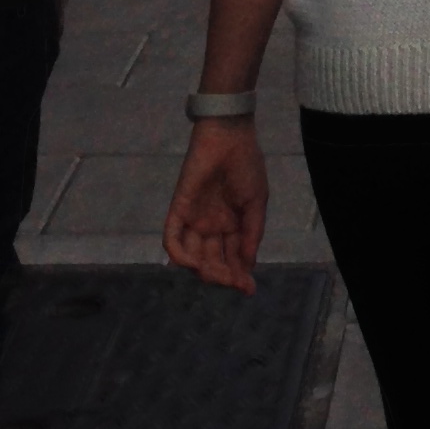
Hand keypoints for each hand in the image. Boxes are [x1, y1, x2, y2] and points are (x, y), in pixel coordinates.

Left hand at [165, 118, 269, 293]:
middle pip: (213, 260)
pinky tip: (192, 263)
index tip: (248, 290)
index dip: (239, 274)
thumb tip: (249, 266)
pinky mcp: (178, 210)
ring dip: (203, 269)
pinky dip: (179, 254)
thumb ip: (251, 234)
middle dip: (223, 275)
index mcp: (232, 224)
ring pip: (193, 256)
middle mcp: (212, 227)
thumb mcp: (256, 202)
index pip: (233, 256)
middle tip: (233, 282)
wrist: (229, 138)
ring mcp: (194, 220)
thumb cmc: (246, 166)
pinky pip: (173, 239)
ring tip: (215, 273)